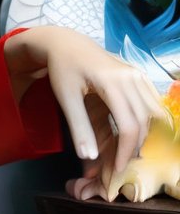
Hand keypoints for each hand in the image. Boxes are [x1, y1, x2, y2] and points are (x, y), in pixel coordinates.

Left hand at [4, 25, 167, 197]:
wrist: (65, 43)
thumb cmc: (63, 69)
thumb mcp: (66, 99)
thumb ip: (78, 128)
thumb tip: (89, 158)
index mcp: (112, 82)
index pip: (129, 126)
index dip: (125, 151)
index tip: (117, 169)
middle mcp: (131, 77)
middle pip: (142, 122)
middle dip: (133, 147)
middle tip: (119, 165)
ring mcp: (137, 75)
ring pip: (150, 114)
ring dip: (140, 135)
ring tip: (124, 151)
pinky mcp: (138, 75)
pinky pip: (150, 103)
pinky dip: (145, 121)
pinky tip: (133, 133)